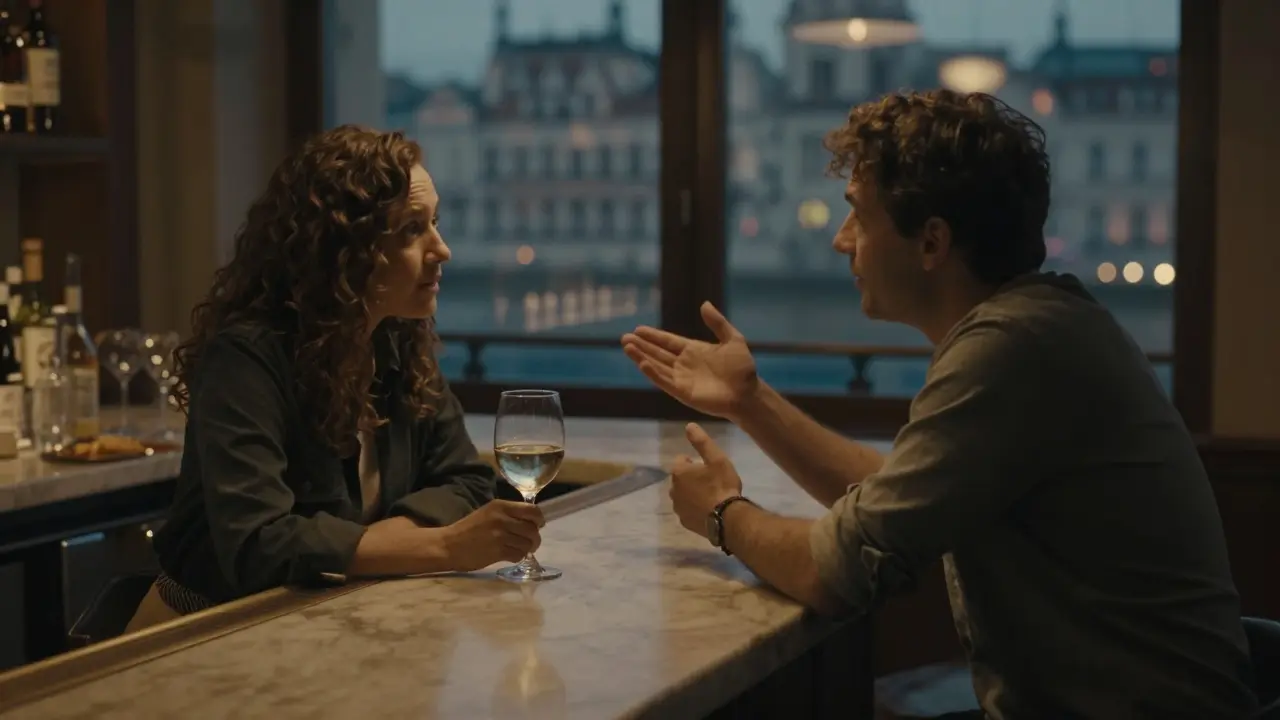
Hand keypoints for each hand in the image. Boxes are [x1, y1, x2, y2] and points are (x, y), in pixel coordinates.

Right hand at [442, 500, 544, 571]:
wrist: (448, 545)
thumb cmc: (468, 529)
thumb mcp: (488, 513)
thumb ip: (508, 515)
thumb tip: (532, 521)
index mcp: (501, 506)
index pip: (532, 511)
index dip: (539, 520)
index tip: (537, 525)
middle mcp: (502, 519)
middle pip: (532, 529)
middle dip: (534, 538)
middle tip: (530, 542)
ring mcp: (500, 535)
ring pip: (528, 543)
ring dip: (526, 549)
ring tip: (518, 549)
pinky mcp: (498, 551)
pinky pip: (519, 555)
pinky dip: (518, 557)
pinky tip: (510, 555)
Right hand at [621, 302, 758, 419]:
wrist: (748, 393)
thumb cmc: (742, 368)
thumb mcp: (732, 339)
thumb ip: (718, 323)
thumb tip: (704, 304)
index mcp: (693, 350)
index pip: (668, 341)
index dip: (653, 336)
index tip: (638, 330)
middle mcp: (684, 364)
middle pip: (658, 353)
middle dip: (642, 345)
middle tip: (624, 338)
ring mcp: (682, 379)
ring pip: (657, 366)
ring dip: (642, 357)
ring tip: (627, 347)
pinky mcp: (683, 392)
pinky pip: (664, 381)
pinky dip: (653, 373)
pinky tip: (642, 363)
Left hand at [669, 423, 743, 539]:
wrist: (727, 518)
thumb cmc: (722, 485)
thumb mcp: (716, 458)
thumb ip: (701, 441)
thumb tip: (689, 425)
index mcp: (678, 472)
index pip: (681, 460)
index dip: (694, 462)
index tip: (708, 467)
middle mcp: (672, 490)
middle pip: (680, 479)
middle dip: (692, 478)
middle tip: (711, 481)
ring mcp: (678, 508)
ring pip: (683, 495)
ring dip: (692, 494)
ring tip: (711, 496)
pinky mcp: (684, 522)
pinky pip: (687, 510)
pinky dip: (694, 508)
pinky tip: (709, 509)